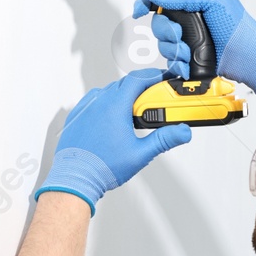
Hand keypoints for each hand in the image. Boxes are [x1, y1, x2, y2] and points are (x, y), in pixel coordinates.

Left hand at [34, 69, 191, 213]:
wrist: (74, 178)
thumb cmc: (101, 167)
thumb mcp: (140, 154)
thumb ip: (164, 139)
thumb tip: (181, 132)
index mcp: (115, 106)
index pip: (137, 79)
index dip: (153, 76)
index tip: (162, 79)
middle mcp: (98, 102)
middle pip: (124, 84)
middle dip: (141, 88)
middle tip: (152, 100)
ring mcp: (85, 108)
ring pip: (108, 91)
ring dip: (123, 95)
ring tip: (133, 112)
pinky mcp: (77, 116)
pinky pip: (94, 101)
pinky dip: (106, 103)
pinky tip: (112, 118)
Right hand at [132, 0, 255, 94]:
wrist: (246, 57)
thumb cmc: (238, 27)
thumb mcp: (213, 0)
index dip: (147, 0)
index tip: (141, 9)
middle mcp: (188, 17)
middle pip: (158, 21)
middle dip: (166, 31)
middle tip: (179, 35)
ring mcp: (188, 36)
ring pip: (162, 42)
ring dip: (173, 49)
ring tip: (187, 51)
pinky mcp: (188, 55)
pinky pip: (170, 59)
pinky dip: (176, 63)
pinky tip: (187, 63)